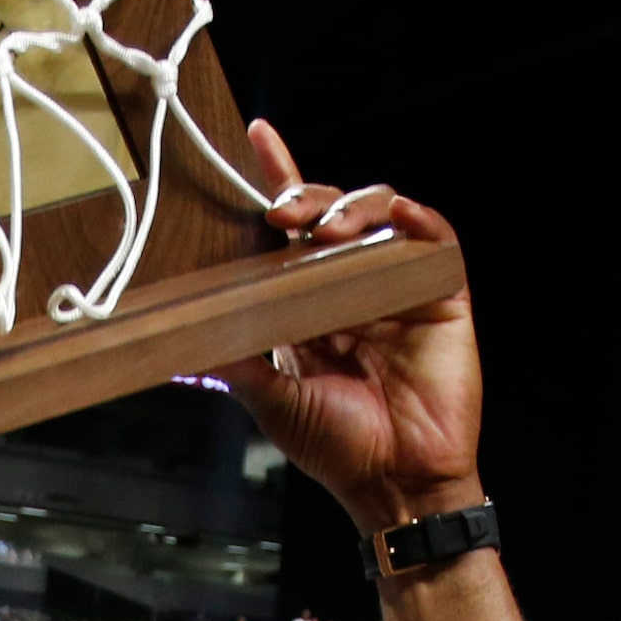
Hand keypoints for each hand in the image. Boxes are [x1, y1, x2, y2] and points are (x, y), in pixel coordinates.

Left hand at [222, 121, 481, 536]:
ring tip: (323, 228)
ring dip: (351, 207)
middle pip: (332, 211)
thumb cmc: (337, 446)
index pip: (291, 232)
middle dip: (306, 195)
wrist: (394, 483)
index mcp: (310, 304)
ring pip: (381, 212)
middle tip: (281, 208)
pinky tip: (390, 223)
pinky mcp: (442, 295)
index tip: (257, 137)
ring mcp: (399, 286)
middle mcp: (354, 285)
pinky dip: (415, 221)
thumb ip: (233, 360)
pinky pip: (436, 238)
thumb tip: (178, 336)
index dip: (280, 180)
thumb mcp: (271, 398)